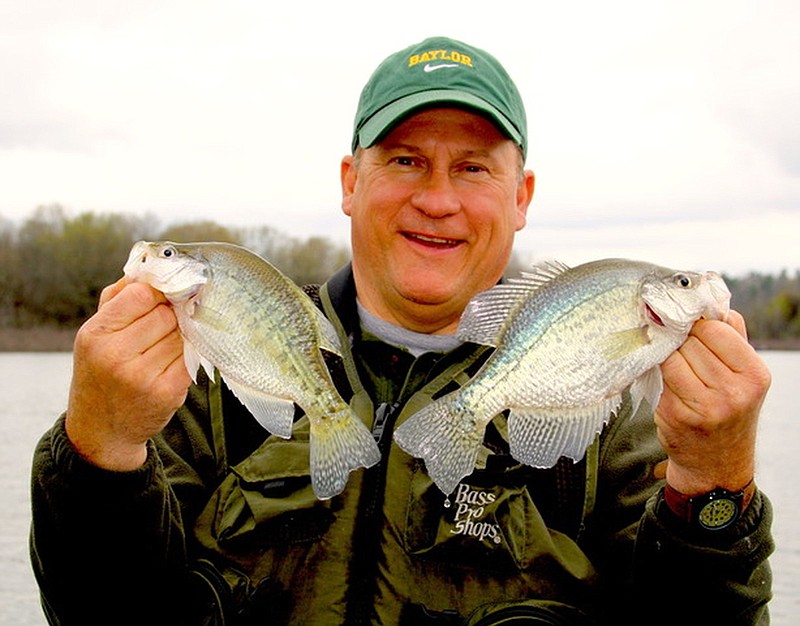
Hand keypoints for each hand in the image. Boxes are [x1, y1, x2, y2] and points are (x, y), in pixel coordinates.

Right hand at [65, 279, 191, 470]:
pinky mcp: (167, 393)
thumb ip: (119, 298)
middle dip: (169, 317)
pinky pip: (190, 358)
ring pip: (181, 335)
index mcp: (96, 335)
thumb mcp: (96, 334)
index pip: (141, 294)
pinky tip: (168, 365)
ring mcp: (143, 377)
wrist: (101, 429)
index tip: (160, 299)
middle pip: (166, 315)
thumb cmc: (100, 372)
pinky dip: (185, 357)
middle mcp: (116, 356)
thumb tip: (150, 268)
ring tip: (160, 349)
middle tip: (160, 329)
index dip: (156, 294)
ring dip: (179, 337)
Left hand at [654, 310, 770, 494]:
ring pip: (670, 357)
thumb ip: (731, 336)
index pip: (715, 329)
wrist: (717, 463)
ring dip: (664, 354)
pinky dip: (656, 373)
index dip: (695, 323)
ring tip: (670, 361)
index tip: (684, 322)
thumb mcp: (742, 374)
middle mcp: (732, 392)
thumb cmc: (728, 408)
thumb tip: (707, 299)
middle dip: (677, 338)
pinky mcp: (675, 415)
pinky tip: (665, 381)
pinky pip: (657, 377)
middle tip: (673, 342)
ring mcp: (703, 406)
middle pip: (689, 341)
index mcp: (754, 375)